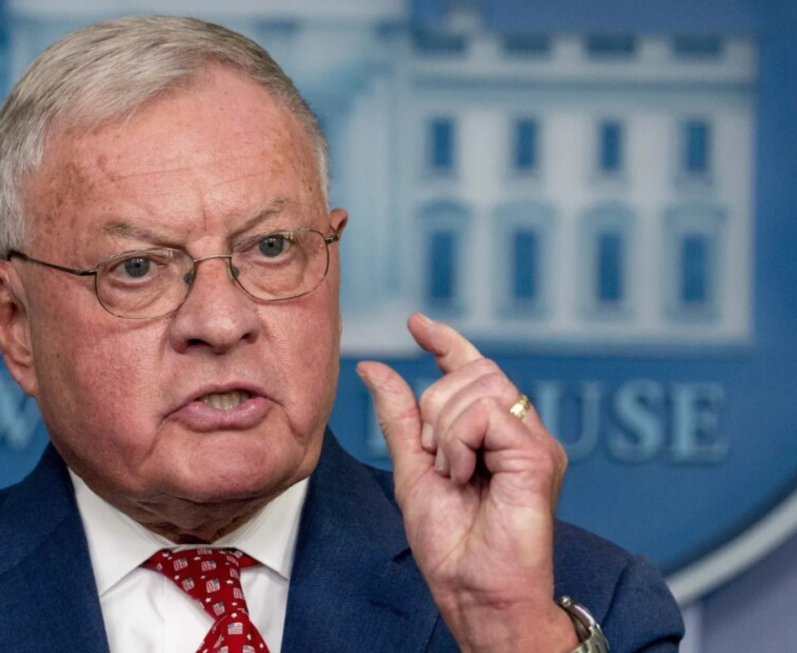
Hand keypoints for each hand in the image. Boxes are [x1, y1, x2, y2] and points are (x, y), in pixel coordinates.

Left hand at [357, 313, 576, 652]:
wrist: (473, 589)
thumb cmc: (451, 543)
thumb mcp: (412, 468)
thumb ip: (399, 417)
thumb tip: (374, 368)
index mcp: (491, 433)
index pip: (472, 369)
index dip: (446, 342)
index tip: (415, 323)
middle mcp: (518, 430)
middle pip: (471, 372)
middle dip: (434, 408)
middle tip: (436, 460)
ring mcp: (532, 441)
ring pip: (477, 387)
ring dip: (444, 431)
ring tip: (453, 475)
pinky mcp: (537, 454)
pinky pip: (487, 414)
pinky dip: (459, 443)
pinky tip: (464, 476)